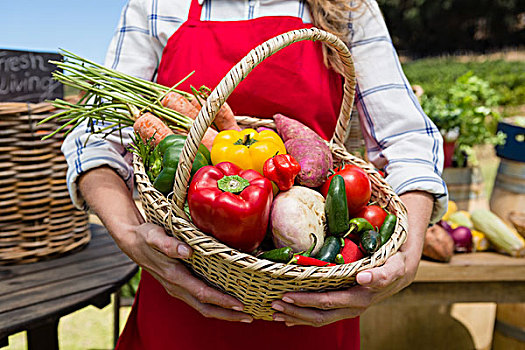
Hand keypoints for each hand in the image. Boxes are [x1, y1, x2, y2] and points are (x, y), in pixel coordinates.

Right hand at [126, 223, 253, 322]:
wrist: (131, 241)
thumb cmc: (145, 236)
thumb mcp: (154, 235)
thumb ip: (168, 244)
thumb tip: (187, 252)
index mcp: (174, 275)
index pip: (202, 293)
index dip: (221, 300)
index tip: (238, 304)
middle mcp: (176, 287)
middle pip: (204, 308)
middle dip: (227, 315)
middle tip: (248, 317)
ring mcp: (177, 289)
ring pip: (202, 307)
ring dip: (223, 313)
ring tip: (243, 314)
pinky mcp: (179, 286)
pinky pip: (199, 300)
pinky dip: (215, 305)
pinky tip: (227, 302)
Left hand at [270, 191, 433, 326]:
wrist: (402, 265)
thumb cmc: (393, 242)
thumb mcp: (394, 230)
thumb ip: (377, 215)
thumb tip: (348, 186)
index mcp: (390, 272)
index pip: (385, 276)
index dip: (375, 278)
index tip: (362, 276)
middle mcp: (372, 292)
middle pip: (342, 303)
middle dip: (312, 302)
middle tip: (287, 297)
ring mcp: (357, 303)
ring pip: (329, 315)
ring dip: (301, 314)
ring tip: (277, 307)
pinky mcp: (346, 307)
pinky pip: (324, 317)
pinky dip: (303, 318)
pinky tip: (285, 318)